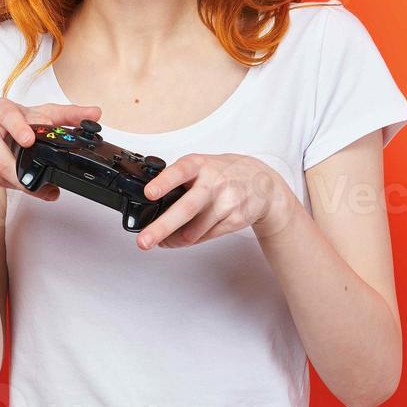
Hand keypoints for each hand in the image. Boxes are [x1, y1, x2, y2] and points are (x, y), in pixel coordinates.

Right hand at [0, 98, 101, 197]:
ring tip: (18, 178)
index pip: (8, 115)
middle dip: (19, 175)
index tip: (29, 140)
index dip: (19, 128)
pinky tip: (2, 177)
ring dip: (11, 181)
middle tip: (32, 185)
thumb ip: (66, 117)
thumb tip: (95, 113)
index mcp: (0, 107)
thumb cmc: (10, 129)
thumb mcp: (37, 120)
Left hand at [135, 153, 295, 249]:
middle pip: (186, 209)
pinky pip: (204, 237)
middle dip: (162, 227)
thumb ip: (179, 179)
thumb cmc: (222, 172)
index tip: (149, 193)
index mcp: (199, 165)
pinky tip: (179, 240)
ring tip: (159, 241)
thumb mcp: (201, 165)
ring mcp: (226, 203)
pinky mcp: (235, 221)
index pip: (180, 172)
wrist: (262, 182)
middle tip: (143, 241)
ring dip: (172, 240)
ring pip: (193, 231)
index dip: (163, 183)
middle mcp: (213, 183)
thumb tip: (151, 204)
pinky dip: (188, 241)